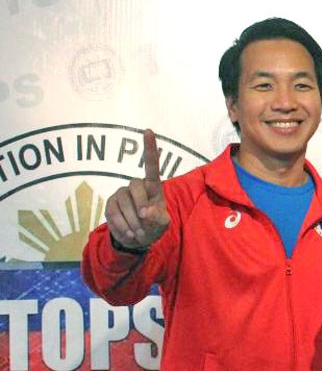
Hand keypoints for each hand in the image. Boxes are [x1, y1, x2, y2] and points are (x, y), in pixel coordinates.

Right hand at [105, 129, 169, 249]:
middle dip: (140, 203)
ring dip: (132, 220)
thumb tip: (145, 211)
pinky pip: (113, 212)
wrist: (137, 240)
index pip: (151, 165)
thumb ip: (158, 218)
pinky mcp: (110, 204)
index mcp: (153, 187)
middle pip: (135, 185)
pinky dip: (122, 225)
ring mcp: (121, 194)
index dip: (149, 148)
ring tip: (139, 231)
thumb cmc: (153, 226)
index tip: (148, 131)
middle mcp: (136, 186)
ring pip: (123, 201)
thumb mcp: (162, 225)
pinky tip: (129, 233)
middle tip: (145, 220)